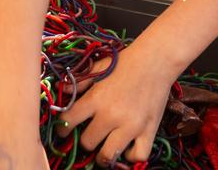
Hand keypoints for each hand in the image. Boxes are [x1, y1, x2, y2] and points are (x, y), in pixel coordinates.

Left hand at [57, 46, 172, 164]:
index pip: (69, 121)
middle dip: (85, 141)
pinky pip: (138, 156)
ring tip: (103, 149)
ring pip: (108, 155)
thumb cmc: (125, 62)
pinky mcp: (149, 130)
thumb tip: (61, 90)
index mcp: (96, 98)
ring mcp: (131, 126)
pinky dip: (131, 156)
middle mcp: (111, 115)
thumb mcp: (98, 68)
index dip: (62, 128)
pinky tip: (127, 148)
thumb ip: (79, 81)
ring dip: (103, 155)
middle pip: (88, 143)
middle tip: (88, 136)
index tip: (64, 130)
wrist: (156, 60)